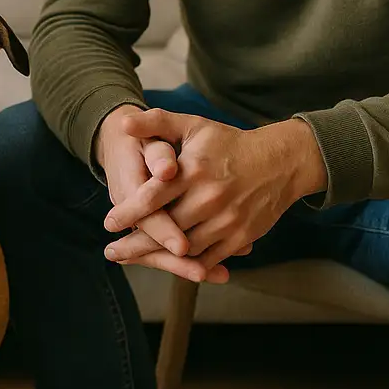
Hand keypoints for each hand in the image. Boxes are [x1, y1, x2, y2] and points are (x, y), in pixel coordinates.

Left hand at [94, 106, 227, 284]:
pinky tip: (168, 265)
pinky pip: (209, 258)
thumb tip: (123, 124)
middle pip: (167, 228)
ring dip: (157, 258)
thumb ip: (156, 123)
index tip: (108, 223)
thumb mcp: (193, 125)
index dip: (130, 211)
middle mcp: (210, 197)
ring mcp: (227, 220)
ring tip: (131, 260)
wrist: (280, 163)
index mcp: (194, 170)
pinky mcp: (241, 237)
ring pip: (186, 248)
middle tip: (111, 252)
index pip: (154, 195)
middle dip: (136, 243)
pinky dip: (188, 265)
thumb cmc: (227, 144)